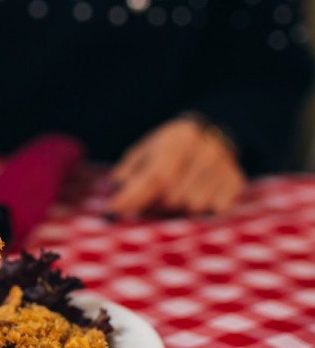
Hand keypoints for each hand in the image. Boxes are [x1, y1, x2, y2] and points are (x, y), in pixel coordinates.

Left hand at [107, 116, 246, 217]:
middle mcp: (206, 151)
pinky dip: (199, 210)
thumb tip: (116, 199)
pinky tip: (196, 194)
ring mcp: (225, 166)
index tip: (112, 213)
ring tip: (174, 193)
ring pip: (191, 207)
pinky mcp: (236, 181)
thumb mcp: (143, 151)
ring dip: (176, 209)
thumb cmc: (167, 147)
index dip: (134, 198)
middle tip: (150, 198)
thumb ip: (128, 173)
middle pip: (172, 197)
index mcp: (179, 139)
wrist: (210, 133)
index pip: (157, 177)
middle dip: (154, 204)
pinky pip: (212, 211)